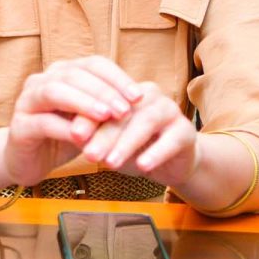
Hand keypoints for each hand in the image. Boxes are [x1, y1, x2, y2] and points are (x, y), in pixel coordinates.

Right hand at [3, 56, 142, 186]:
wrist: (29, 161)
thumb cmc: (64, 136)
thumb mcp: (89, 119)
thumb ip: (106, 107)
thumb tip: (139, 100)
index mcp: (61, 73)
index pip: (92, 64)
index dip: (116, 77)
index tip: (138, 96)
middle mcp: (40, 81)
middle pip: (74, 75)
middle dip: (103, 91)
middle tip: (125, 109)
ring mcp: (26, 101)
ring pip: (54, 92)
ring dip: (83, 103)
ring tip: (106, 117)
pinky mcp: (19, 126)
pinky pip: (43, 122)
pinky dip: (65, 129)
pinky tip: (84, 139)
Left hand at [79, 80, 198, 187]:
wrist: (171, 161)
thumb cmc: (133, 147)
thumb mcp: (109, 142)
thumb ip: (93, 135)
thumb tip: (72, 135)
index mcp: (125, 91)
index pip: (105, 100)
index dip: (89, 117)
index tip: (73, 135)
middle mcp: (148, 95)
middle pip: (124, 112)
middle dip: (105, 135)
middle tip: (89, 155)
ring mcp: (169, 110)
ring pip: (146, 122)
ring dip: (127, 144)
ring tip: (111, 163)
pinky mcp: (186, 130)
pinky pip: (171, 140)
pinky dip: (156, 153)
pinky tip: (143, 166)